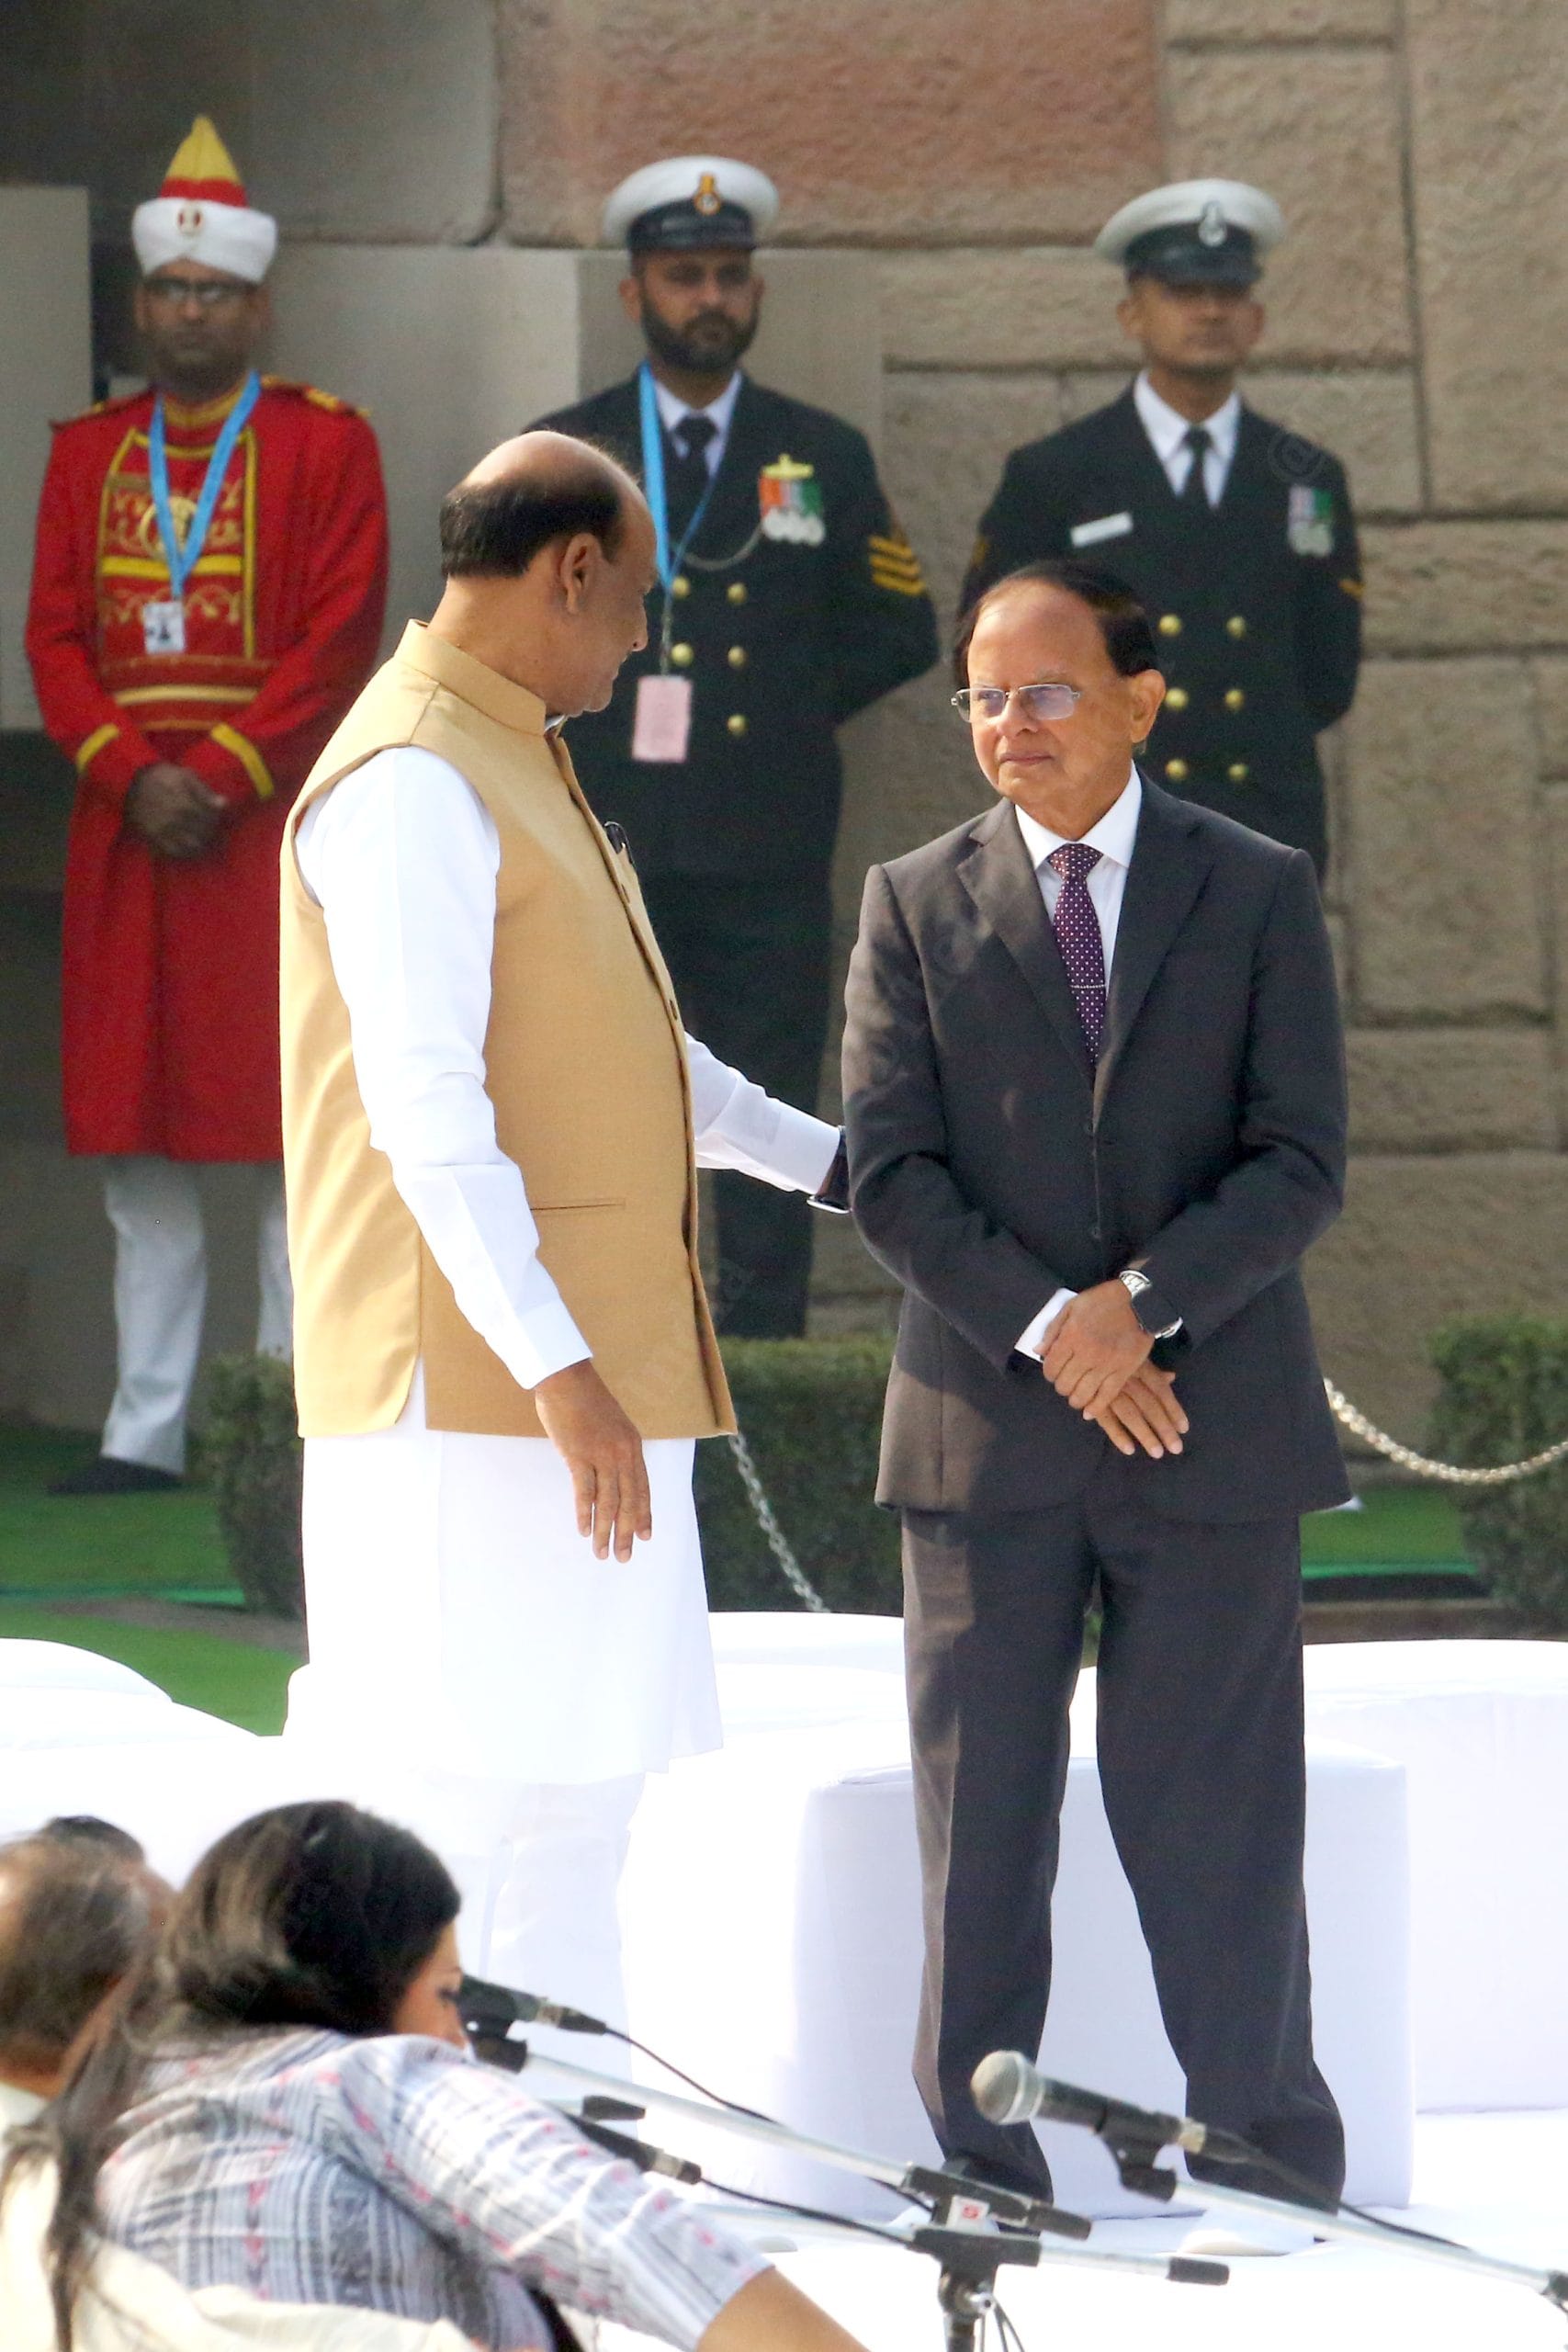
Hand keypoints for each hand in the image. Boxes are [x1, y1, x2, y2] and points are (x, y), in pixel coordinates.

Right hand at [125, 762, 225, 858]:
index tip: (216, 817)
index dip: (217, 819)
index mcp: (186, 805)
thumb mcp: (185, 775)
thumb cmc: (162, 776)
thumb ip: (204, 791)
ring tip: (201, 840)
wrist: (131, 782)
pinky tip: (188, 848)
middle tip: (210, 830)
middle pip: (204, 835)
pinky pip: (173, 852)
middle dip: (210, 832)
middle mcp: (176, 821)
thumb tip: (224, 804)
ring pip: (191, 847)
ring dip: (201, 845)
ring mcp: (164, 832)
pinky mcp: (153, 838)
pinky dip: (184, 853)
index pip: (211, 819)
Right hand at [532, 1359, 651, 1562]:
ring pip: (608, 1502)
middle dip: (627, 1532)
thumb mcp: (611, 1424)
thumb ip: (615, 1448)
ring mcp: (601, 1454)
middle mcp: (622, 1453)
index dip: (644, 1514)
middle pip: (629, 1501)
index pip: (642, 1488)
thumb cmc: (585, 1399)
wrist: (566, 1378)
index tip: (645, 1537)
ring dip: (604, 1531)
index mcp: (632, 1445)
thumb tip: (613, 1472)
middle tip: (624, 1557)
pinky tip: (583, 1531)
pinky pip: (585, 1491)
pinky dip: (585, 1513)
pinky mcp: (578, 1455)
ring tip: (601, 1553)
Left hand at [1038, 1279, 1152, 1415]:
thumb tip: (1038, 1351)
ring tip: (1076, 1396)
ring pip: (1083, 1394)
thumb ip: (1053, 1330)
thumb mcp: (1072, 1306)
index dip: (1049, 1373)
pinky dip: (1096, 1408)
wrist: (1140, 1302)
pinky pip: (1107, 1397)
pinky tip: (1089, 1412)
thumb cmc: (1103, 1301)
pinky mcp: (1123, 1371)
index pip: (1051, 1368)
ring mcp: (1106, 1365)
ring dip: (1075, 1399)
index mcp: (1071, 1337)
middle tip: (1066, 1382)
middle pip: (1064, 1384)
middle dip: (1062, 1386)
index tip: (1054, 1372)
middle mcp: (1086, 1354)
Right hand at [1089, 1361, 1188, 1459]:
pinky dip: (1117, 1434)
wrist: (1077, 1348)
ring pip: (1130, 1414)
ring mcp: (1108, 1390)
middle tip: (1176, 1448)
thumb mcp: (1132, 1356)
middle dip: (1164, 1428)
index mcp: (1139, 1367)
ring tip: (1157, 1453)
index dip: (1174, 1409)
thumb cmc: (1109, 1352)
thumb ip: (1152, 1370)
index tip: (1184, 1429)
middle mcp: (1126, 1379)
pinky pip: (1106, 1419)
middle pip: (1149, 1405)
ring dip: (1144, 1434)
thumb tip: (1172, 1378)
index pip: (1161, 1390)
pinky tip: (1129, 1449)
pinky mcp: (1091, 1400)